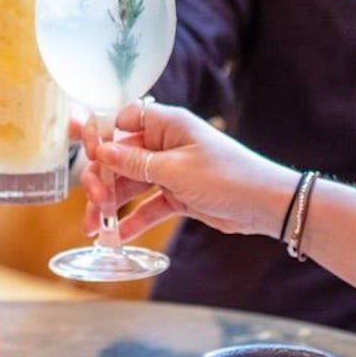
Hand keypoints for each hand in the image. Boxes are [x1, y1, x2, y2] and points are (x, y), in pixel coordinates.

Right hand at [79, 101, 295, 240]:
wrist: (266, 204)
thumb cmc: (227, 176)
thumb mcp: (176, 170)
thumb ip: (135, 163)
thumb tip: (101, 151)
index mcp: (166, 124)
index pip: (123, 119)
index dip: (102, 135)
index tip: (89, 156)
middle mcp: (165, 143)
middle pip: (120, 157)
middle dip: (103, 180)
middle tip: (95, 205)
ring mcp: (170, 170)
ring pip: (130, 184)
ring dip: (111, 205)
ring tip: (94, 230)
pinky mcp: (177, 194)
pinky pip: (147, 205)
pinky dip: (133, 220)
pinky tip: (116, 237)